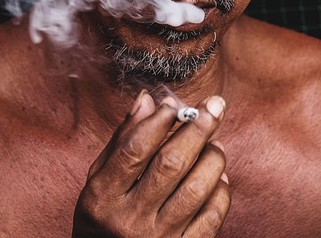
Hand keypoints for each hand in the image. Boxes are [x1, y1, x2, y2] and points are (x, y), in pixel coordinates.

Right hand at [72, 91, 229, 236]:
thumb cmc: (104, 217)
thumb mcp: (99, 180)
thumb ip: (123, 139)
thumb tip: (147, 99)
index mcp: (103, 198)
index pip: (134, 150)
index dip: (158, 122)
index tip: (174, 103)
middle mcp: (130, 220)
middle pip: (170, 164)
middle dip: (197, 128)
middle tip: (214, 105)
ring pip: (196, 188)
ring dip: (212, 156)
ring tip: (214, 140)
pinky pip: (212, 217)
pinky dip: (221, 190)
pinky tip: (218, 173)